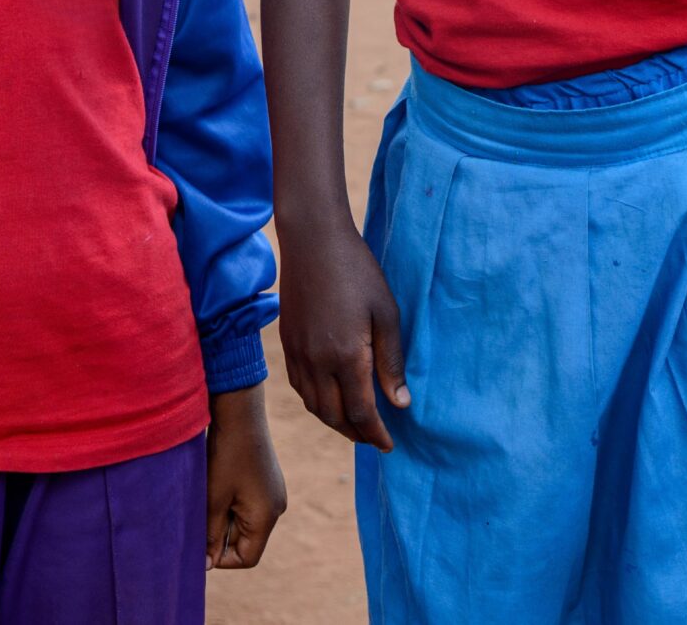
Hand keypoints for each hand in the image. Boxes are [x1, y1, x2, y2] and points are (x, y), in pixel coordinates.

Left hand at [205, 386, 287, 570]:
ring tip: (208, 497)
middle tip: (199, 516)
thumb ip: (211, 535)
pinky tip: (217, 485)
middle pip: (246, 541)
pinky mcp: (266, 481)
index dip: (221, 557)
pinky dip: (230, 504)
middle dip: (220, 535)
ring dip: (223, 518)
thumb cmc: (225, 455)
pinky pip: (248, 506)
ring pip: (244, 522)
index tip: (200, 541)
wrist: (240, 411)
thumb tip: (207, 564)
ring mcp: (273, 493)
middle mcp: (276, 508)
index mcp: (267, 517)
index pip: (247, 558)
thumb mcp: (213, 499)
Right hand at [278, 223, 408, 450]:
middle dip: (357, 434)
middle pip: (335, 416)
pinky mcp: (286, 343)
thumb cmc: (357, 271)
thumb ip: (392, 361)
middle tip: (375, 439)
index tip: (390, 445)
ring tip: (355, 425)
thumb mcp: (387, 313)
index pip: (361, 412)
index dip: (376, 434)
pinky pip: (300, 387)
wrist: (313, 240)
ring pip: (314, 406)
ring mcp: (298, 354)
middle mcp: (317, 362)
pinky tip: (330, 398)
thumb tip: (400, 403)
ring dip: (335, 422)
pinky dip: (316, 403)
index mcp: (346, 356)